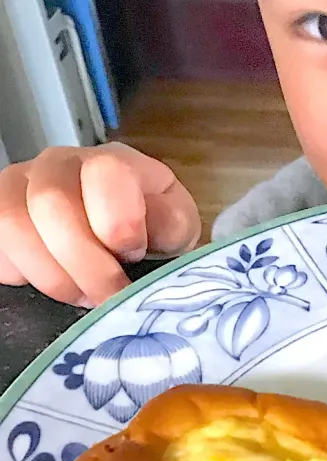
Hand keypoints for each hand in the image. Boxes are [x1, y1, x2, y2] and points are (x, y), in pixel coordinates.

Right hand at [0, 143, 200, 306]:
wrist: (128, 242)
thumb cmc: (153, 234)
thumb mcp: (177, 227)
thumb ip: (170, 223)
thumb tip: (153, 230)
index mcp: (113, 162)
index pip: (104, 173)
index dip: (119, 224)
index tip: (134, 255)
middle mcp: (59, 165)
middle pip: (51, 204)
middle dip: (85, 266)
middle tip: (108, 297)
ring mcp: (21, 187)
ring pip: (14, 227)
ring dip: (54, 277)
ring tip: (83, 296)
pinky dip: (23, 276)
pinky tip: (57, 284)